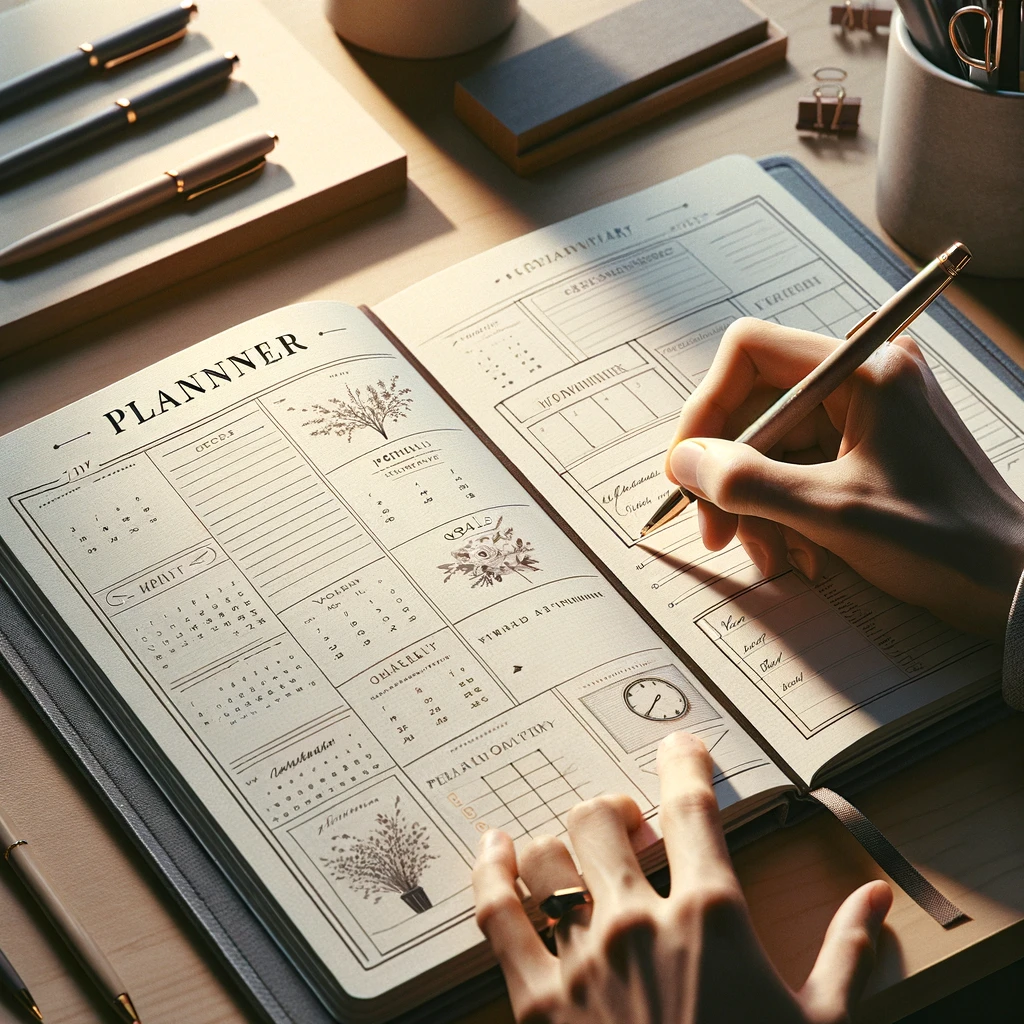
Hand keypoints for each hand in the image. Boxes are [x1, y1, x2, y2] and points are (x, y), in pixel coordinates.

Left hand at [472, 731, 891, 1023]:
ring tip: (578, 850)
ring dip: (563, 842)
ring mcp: (582, 958)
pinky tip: (493, 848)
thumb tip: (874, 899)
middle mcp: (638, 923)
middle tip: (630, 822)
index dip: (683, 763)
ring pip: (550, 854)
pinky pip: (497, 914)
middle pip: (603, 818)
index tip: (681, 747)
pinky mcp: (538, 1000)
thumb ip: (845, 953)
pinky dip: (490, 871)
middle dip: (616, 809)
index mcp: (711, 917)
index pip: (691, 806)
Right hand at [663, 318, 1023, 637]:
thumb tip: (685, 460)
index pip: (750, 353)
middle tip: (716, 529)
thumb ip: (747, 482)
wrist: (1007, 582)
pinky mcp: (863, 448)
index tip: (690, 464)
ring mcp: (864, 414)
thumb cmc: (942, 540)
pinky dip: (783, 510)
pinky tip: (796, 551)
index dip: (708, 406)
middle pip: (756, 406)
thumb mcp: (831, 513)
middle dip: (730, 472)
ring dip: (755, 503)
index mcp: (864, 370)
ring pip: (771, 444)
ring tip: (768, 553)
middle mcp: (862, 379)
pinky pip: (797, 467)